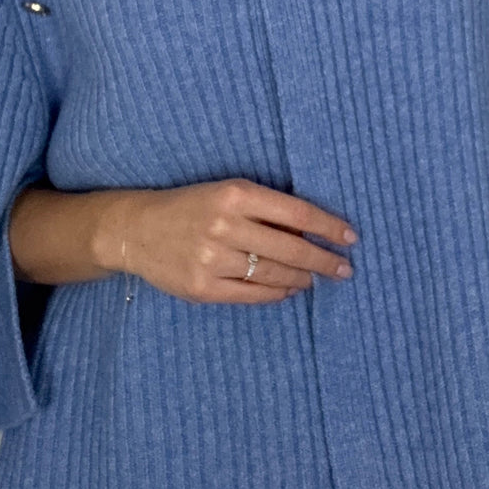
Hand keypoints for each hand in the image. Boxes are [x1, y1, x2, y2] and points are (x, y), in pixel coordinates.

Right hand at [95, 177, 357, 303]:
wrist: (137, 229)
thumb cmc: (191, 205)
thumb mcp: (227, 192)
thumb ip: (266, 209)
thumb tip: (311, 233)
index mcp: (235, 194)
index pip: (296, 213)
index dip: (328, 226)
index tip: (351, 237)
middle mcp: (225, 226)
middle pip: (291, 249)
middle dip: (324, 260)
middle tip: (344, 268)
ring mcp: (213, 260)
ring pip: (274, 275)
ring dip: (302, 278)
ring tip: (315, 278)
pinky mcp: (203, 288)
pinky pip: (253, 295)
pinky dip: (277, 294)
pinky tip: (290, 290)